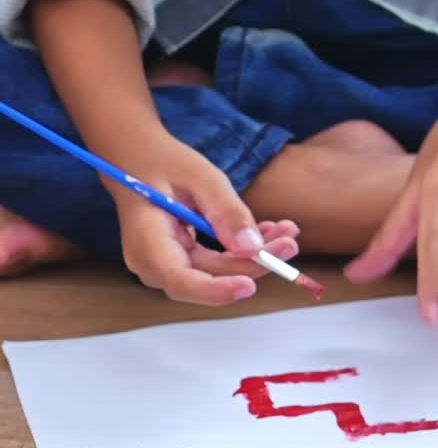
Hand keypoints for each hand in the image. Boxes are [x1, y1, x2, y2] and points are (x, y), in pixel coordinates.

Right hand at [106, 132, 299, 304]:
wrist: (138, 158)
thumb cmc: (163, 162)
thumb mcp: (198, 175)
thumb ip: (225, 211)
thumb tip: (253, 247)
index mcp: (147, 243)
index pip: (181, 281)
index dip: (217, 289)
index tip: (250, 284)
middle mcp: (153, 264)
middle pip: (208, 277)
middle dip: (252, 263)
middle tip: (289, 242)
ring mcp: (166, 265)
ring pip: (217, 271)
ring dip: (253, 255)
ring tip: (287, 233)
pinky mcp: (182, 259)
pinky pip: (215, 262)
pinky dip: (242, 247)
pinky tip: (270, 231)